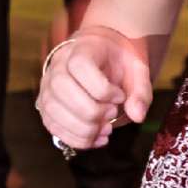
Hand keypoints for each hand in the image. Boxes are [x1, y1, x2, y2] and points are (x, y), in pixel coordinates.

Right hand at [35, 33, 150, 151]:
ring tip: (106, 129)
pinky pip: (52, 126)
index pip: (79, 65)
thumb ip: (141, 90)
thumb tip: (137, 116)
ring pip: (53, 110)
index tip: (119, 96)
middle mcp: (58, 65)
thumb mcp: (137, 69)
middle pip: (61, 87)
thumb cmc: (118, 62)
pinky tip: (96, 138)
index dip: (101, 88)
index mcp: (82, 49)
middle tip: (112, 114)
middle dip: (91, 110)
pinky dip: (75, 139)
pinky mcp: (46, 106)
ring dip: (83, 128)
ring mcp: (48, 86)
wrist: (102, 58)